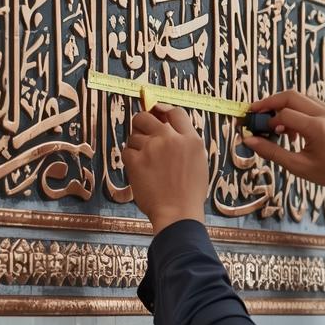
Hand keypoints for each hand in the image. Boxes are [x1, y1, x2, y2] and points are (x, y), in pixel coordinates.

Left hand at [120, 103, 208, 232]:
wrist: (178, 214)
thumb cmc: (189, 194)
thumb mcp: (198, 162)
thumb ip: (186, 143)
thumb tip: (170, 128)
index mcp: (191, 140)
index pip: (176, 112)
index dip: (163, 111)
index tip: (157, 113)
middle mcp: (171, 139)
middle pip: (147, 116)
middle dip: (142, 122)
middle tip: (142, 132)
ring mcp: (152, 148)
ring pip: (134, 135)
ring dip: (136, 146)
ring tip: (146, 163)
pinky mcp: (136, 161)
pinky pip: (126, 151)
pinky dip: (130, 159)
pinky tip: (139, 170)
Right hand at [242, 90, 324, 202]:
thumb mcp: (299, 167)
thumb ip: (272, 152)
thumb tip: (250, 141)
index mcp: (317, 128)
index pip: (284, 115)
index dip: (267, 122)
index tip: (255, 131)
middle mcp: (324, 113)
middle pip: (290, 95)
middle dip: (269, 103)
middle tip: (254, 113)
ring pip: (298, 97)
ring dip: (282, 107)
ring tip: (274, 127)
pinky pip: (307, 103)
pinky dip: (294, 110)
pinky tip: (290, 130)